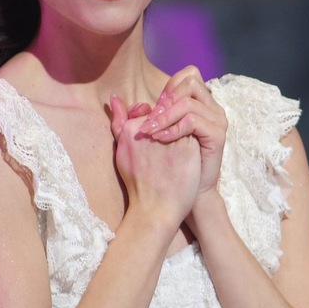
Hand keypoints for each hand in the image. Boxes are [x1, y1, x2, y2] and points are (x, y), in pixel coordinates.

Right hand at [109, 94, 200, 230]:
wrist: (156, 209)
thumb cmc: (138, 183)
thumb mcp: (122, 151)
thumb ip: (119, 122)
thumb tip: (115, 97)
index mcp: (132, 128)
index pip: (150, 112)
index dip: (158, 126)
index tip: (158, 142)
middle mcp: (152, 129)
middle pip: (167, 114)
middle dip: (170, 126)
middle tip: (169, 149)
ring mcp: (172, 135)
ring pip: (181, 121)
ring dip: (182, 132)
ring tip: (178, 153)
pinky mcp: (190, 145)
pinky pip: (193, 132)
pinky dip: (191, 141)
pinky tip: (188, 156)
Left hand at [138, 67, 226, 196]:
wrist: (179, 197)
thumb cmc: (163, 168)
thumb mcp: (141, 139)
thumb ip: (129, 118)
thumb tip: (114, 98)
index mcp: (197, 104)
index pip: (187, 76)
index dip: (168, 88)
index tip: (152, 109)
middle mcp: (210, 108)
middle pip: (191, 82)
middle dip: (167, 100)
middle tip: (151, 120)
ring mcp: (216, 120)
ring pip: (188, 102)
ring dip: (166, 115)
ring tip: (152, 132)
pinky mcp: (217, 135)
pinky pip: (194, 121)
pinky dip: (174, 128)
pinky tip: (162, 140)